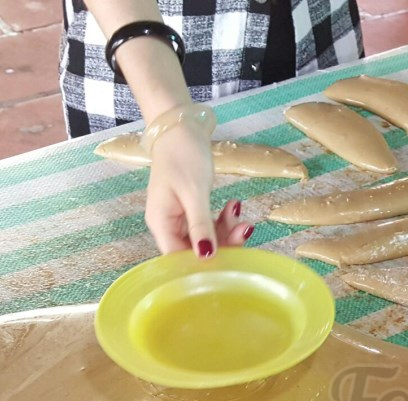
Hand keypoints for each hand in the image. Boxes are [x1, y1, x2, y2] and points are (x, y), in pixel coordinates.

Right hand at [144, 126, 254, 255]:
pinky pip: (209, 224)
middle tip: (245, 229)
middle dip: (223, 244)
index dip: (202, 266)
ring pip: (206, 238)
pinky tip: (234, 205)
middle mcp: (168, 225)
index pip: (178, 259)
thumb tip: (206, 256)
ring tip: (240, 212)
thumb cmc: (182, 155)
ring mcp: (180, 218)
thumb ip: (200, 225)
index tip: (229, 262)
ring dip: (227, 230)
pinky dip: (223, 219)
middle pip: (195, 251)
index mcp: (161, 224)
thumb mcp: (194, 192)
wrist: (180, 128)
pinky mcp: (192, 210)